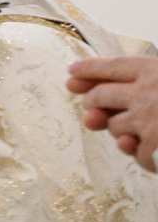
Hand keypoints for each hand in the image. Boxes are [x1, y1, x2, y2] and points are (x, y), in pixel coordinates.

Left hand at [69, 55, 157, 171]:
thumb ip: (142, 85)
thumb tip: (91, 112)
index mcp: (155, 70)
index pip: (113, 66)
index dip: (91, 68)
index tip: (72, 72)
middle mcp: (146, 92)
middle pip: (100, 95)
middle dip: (93, 102)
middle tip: (93, 109)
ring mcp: (148, 119)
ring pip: (113, 126)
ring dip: (124, 132)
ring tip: (147, 132)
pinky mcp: (154, 146)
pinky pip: (135, 152)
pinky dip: (144, 154)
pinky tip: (155, 154)